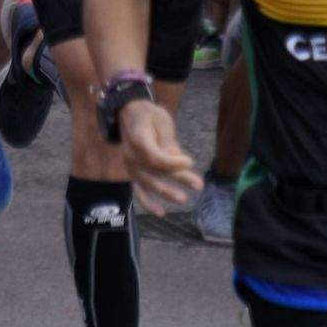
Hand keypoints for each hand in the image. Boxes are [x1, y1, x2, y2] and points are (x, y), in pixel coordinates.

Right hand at [117, 98, 202, 214]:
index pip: (154, 156)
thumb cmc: (149, 115)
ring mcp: (130, 165)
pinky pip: (138, 190)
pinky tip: (161, 213)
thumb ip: (169, 142)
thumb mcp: (162, 120)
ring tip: (184, 199)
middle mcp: (131, 154)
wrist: (129, 113)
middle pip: (153, 171)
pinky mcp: (133, 172)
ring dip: (166, 192)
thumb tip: (180, 162)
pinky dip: (147, 202)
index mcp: (138, 137)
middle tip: (198, 185)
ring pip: (147, 182)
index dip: (172, 162)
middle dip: (177, 178)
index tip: (190, 161)